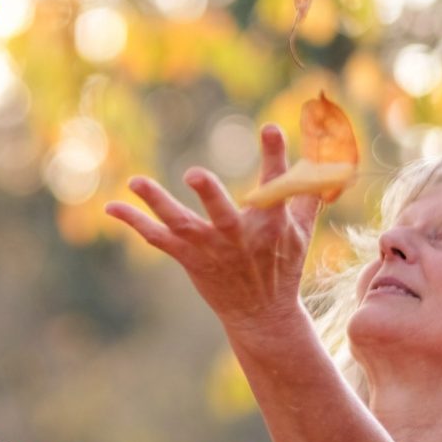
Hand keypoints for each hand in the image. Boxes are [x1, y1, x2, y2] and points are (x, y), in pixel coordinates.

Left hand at [105, 125, 321, 333]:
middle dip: (209, 194)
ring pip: (180, 224)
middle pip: (222, 213)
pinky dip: (134, 222)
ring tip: (135, 181)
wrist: (262, 314)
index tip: (269, 128)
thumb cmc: (283, 265)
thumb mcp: (302, 230)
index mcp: (270, 225)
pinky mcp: (189, 258)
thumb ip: (310, 190)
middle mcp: (239, 236)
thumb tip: (329, 156)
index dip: (274, 156)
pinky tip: (112, 206)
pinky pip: (157, 238)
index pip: (275, 185)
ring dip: (157, 203)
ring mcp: (211, 248)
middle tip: (194, 174)